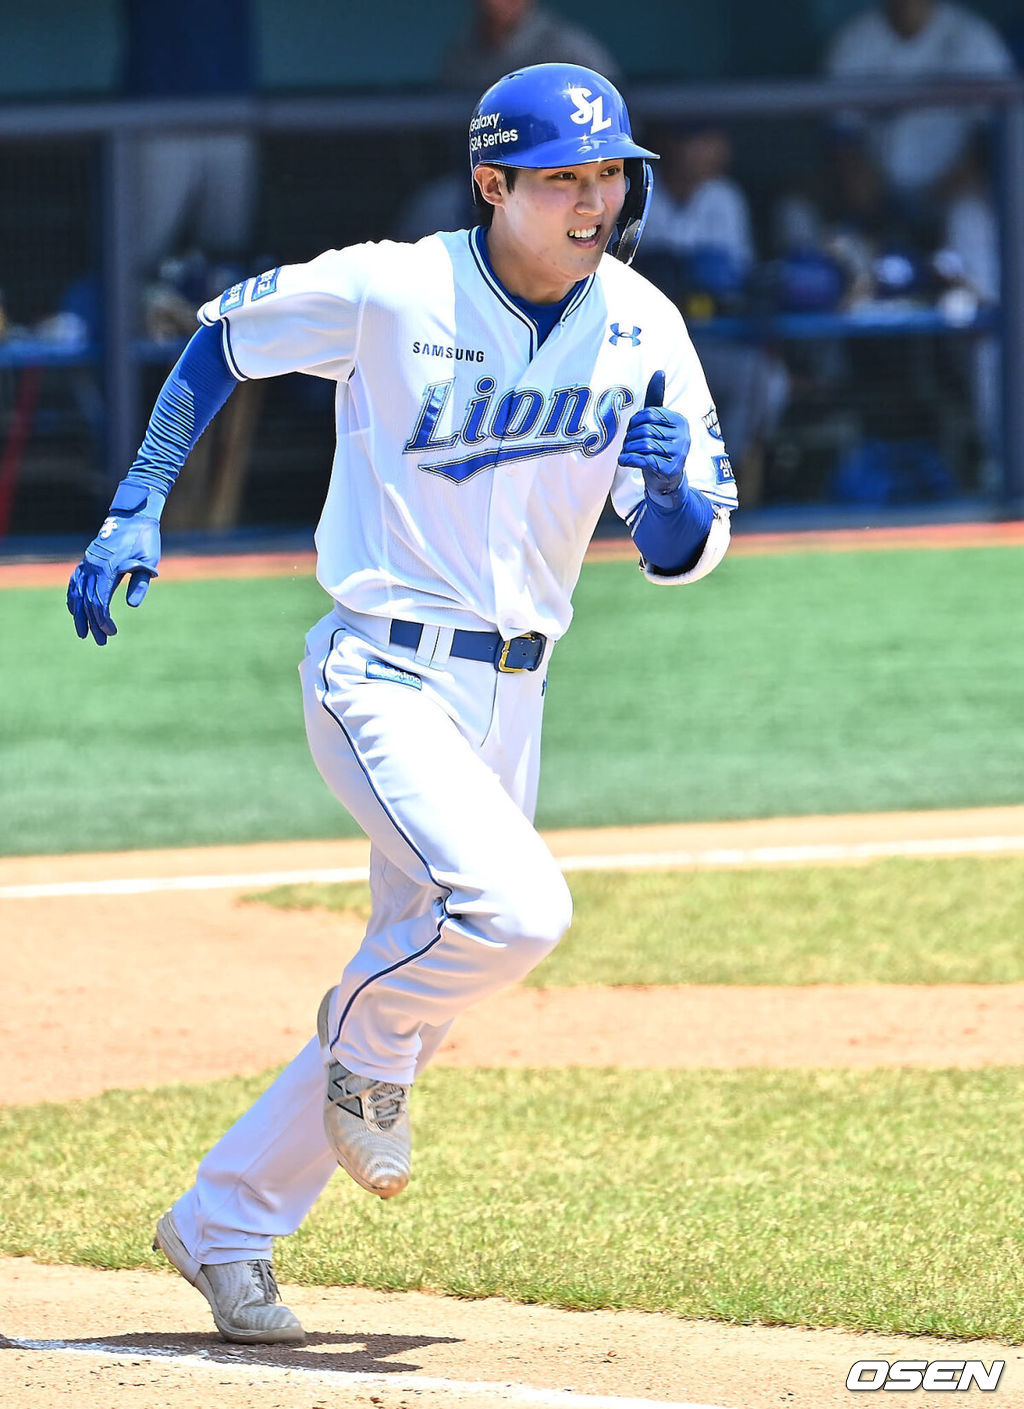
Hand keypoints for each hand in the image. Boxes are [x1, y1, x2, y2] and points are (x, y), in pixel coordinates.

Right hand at [67, 500, 160, 645]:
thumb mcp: (149, 561)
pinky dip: (72, 596)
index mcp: (107, 567)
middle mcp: (93, 565)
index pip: (99, 600)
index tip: (111, 633)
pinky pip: (75, 580)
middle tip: (101, 642)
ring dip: (80, 614)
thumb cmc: (146, 539)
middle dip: (93, 623)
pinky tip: (73, 609)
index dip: (103, 619)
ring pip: (78, 592)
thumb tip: (131, 605)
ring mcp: (88, 561)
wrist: (135, 516)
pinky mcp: (88, 559)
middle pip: (87, 600)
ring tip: (83, 633)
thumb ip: (140, 583)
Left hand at [618, 370, 690, 507]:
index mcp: (680, 421)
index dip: (635, 422)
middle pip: (645, 430)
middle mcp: (684, 436)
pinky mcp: (670, 469)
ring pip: (643, 445)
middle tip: (628, 445)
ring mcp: (679, 453)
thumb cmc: (658, 448)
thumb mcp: (658, 423)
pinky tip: (624, 461)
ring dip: (629, 450)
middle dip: (631, 438)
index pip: (649, 414)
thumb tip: (659, 371)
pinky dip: (628, 460)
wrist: (665, 481)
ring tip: (628, 454)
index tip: (633, 431)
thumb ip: (656, 399)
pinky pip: (643, 460)